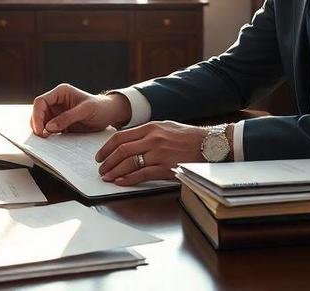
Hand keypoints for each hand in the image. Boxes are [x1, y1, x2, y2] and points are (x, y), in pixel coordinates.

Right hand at [30, 84, 130, 136]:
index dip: (37, 115)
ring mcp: (57, 112)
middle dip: (37, 125)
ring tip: (46, 140)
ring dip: (41, 131)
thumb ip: (68, 117)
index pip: (40, 101)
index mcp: (61, 92)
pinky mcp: (59, 123)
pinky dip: (47, 136)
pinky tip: (51, 142)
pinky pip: (48, 129)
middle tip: (42, 137)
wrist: (108, 115)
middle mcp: (56, 101)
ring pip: (40, 122)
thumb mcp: (86, 110)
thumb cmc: (100, 108)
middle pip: (38, 112)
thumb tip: (49, 127)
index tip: (41, 129)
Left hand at [95, 121, 220, 185]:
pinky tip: (121, 182)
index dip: (106, 148)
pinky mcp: (166, 168)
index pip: (121, 137)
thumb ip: (147, 132)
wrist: (209, 145)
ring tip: (107, 177)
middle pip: (122, 150)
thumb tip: (129, 141)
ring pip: (129, 163)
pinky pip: (142, 175)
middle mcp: (153, 139)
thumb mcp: (166, 127)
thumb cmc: (188, 137)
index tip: (100, 156)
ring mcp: (159, 154)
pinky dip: (128, 179)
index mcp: (151, 127)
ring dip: (114, 172)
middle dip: (107, 161)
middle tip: (101, 169)